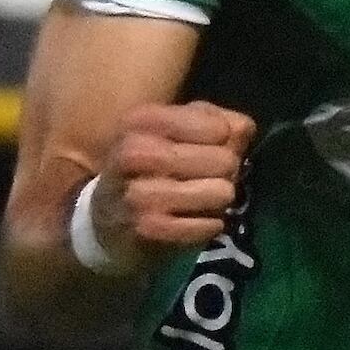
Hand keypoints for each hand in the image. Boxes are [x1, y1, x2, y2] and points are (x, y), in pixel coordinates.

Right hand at [95, 101, 255, 263]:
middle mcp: (135, 152)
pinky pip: (208, 225)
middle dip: (228, 171)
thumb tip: (244, 128)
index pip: (216, 125)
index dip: (226, 139)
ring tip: (204, 199)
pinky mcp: (149, 228)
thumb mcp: (172, 132)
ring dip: (220, 199)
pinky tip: (197, 221)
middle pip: (223, 159)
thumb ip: (213, 121)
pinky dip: (211, 224)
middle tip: (211, 178)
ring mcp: (139, 193)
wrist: (105, 222)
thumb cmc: (147, 168)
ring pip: (220, 192)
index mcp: (141, 121)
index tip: (213, 147)